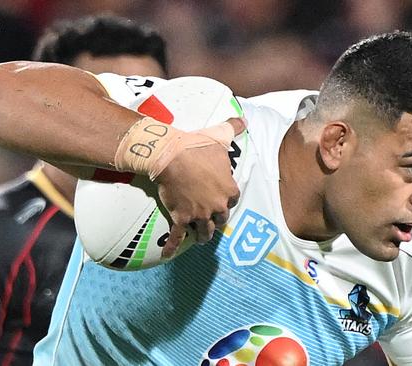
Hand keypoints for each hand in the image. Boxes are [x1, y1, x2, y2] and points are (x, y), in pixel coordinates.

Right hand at [154, 118, 244, 256]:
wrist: (172, 156)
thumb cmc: (197, 146)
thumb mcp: (220, 136)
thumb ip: (234, 128)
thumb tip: (244, 119)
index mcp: (229, 189)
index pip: (233, 199)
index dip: (227, 198)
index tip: (222, 197)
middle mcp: (217, 206)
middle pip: (221, 218)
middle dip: (216, 218)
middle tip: (210, 217)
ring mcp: (200, 214)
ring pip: (205, 232)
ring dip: (203, 236)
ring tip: (200, 238)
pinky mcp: (181, 218)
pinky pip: (178, 237)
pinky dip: (172, 247)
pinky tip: (167, 256)